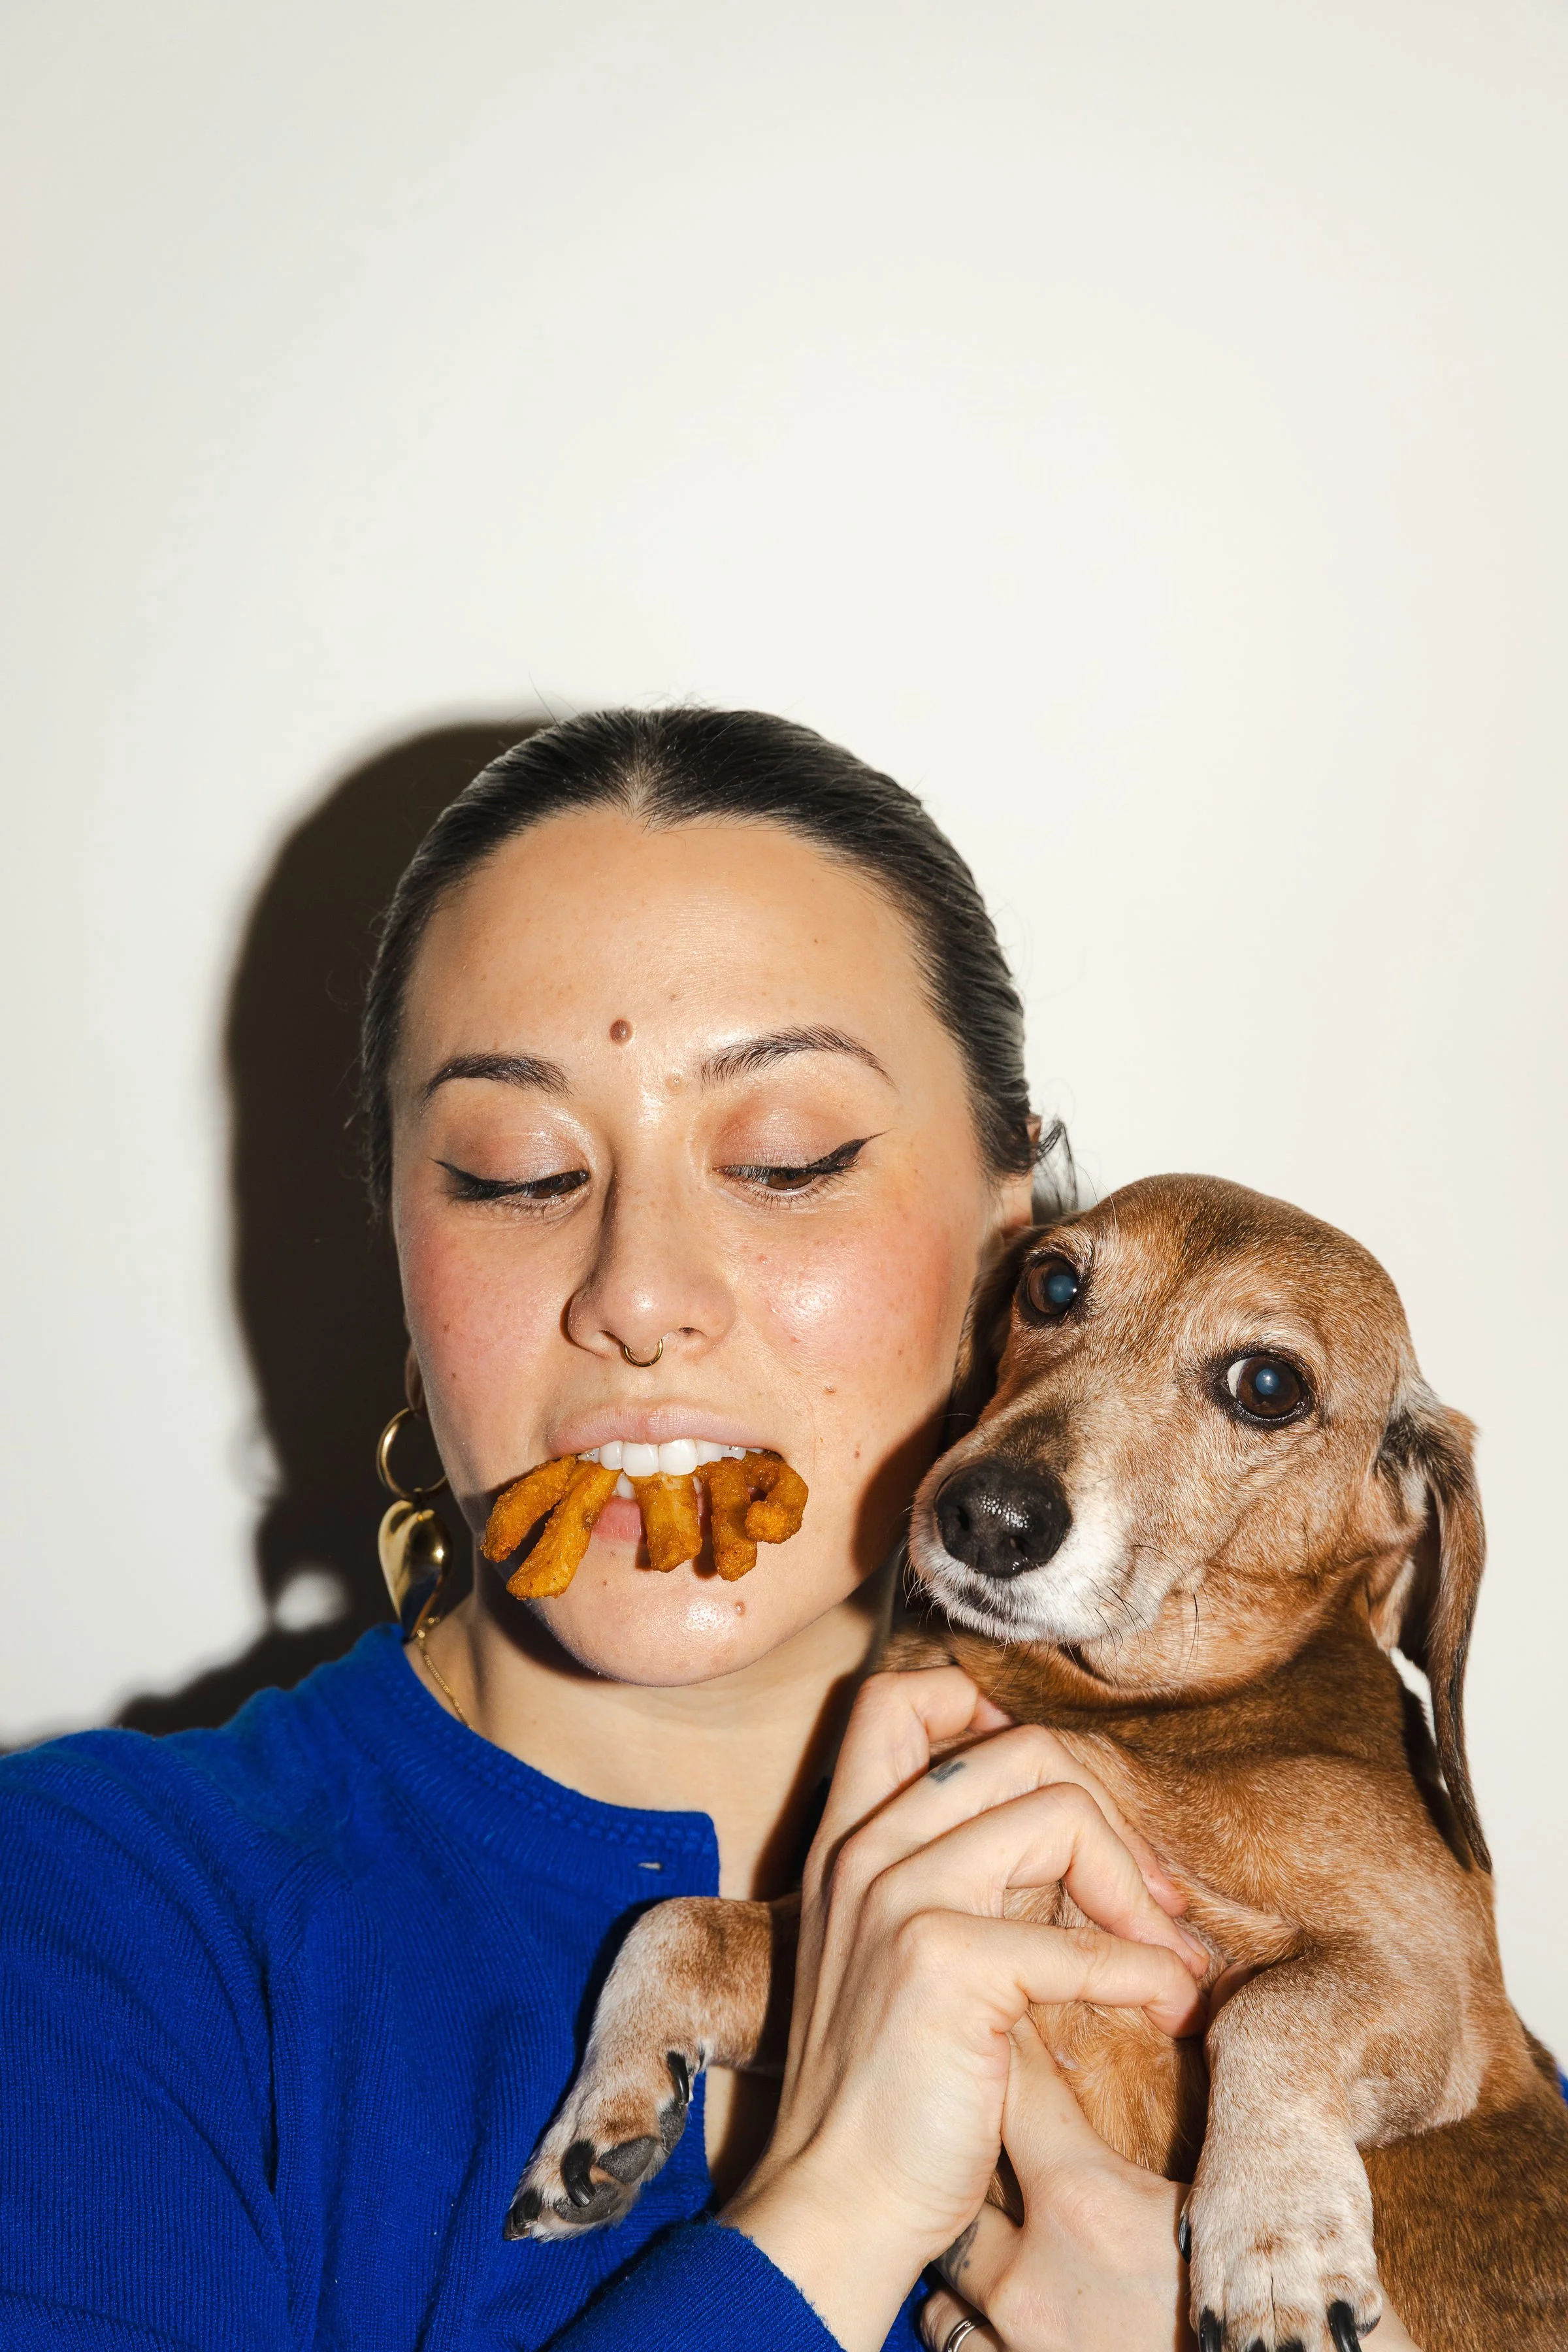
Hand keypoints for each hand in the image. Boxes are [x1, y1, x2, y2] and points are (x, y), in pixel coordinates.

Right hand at [724, 1668, 1208, 2351]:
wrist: (834, 2203)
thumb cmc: (884, 2092)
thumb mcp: (895, 1953)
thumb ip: (951, 1878)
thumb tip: (1069, 1833)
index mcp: (847, 1841)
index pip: (900, 1698)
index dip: (991, 1711)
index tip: (1063, 1794)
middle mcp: (865, 1850)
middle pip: (1015, 1746)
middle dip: (1108, 1816)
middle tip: (1152, 1899)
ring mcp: (897, 1897)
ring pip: (1058, 1811)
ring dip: (1138, 1891)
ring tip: (1170, 1956)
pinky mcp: (942, 1962)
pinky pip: (1082, 1942)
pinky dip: (1146, 1976)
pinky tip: (1168, 2010)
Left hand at [919, 2019, 1426, 2351]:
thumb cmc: (1274, 2302)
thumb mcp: (1226, 2203)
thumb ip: (1190, 2126)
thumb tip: (1180, 2051)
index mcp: (1087, 2203)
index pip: (1016, 2083)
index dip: (1010, 2045)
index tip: (1005, 2016)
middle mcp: (1032, 2272)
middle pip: (966, 2169)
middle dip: (972, 2139)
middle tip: (979, 2115)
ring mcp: (1016, 2335)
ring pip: (947, 2262)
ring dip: (966, 2231)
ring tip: (981, 2209)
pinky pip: (953, 2332)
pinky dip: (961, 2310)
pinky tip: (985, 2292)